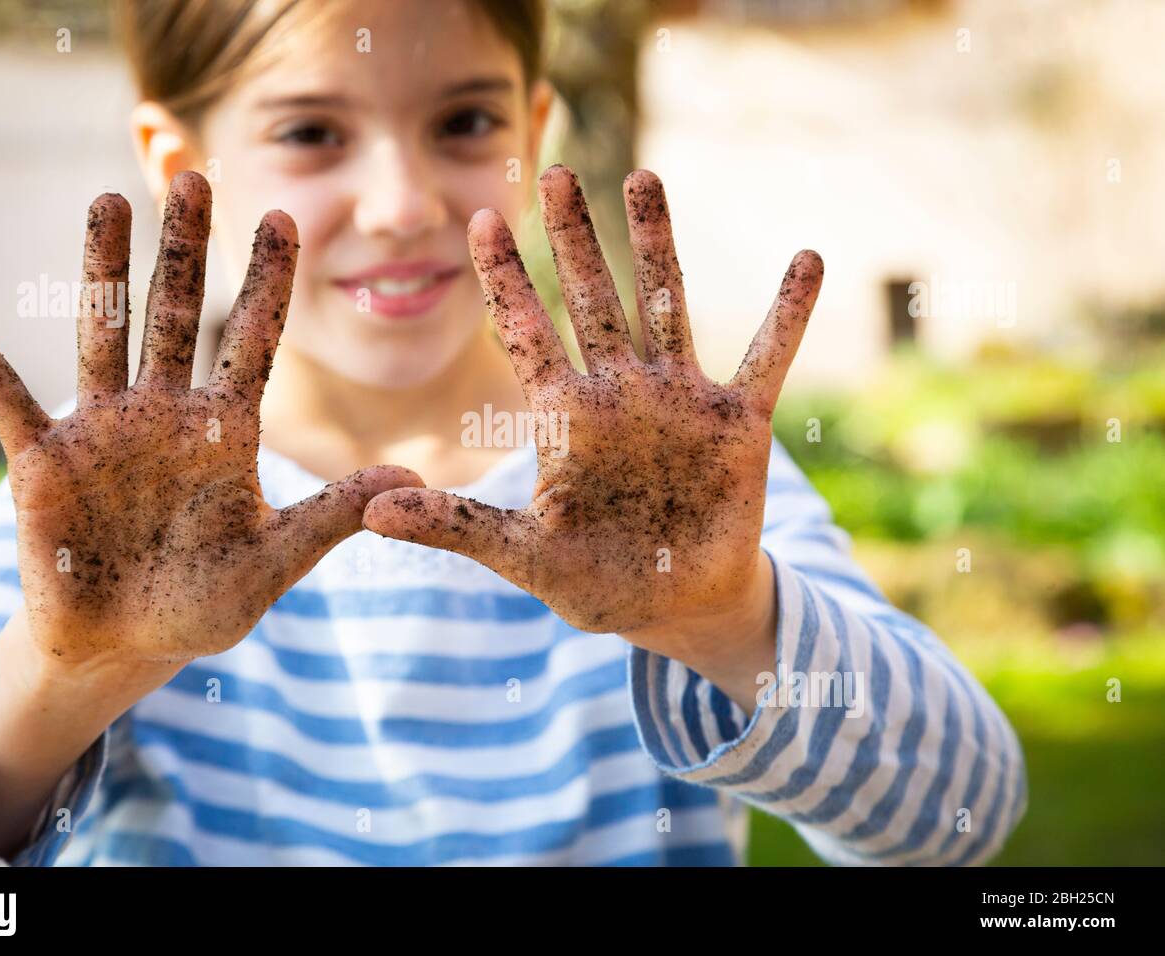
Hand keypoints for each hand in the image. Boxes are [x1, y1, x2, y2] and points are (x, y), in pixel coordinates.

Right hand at [0, 171, 420, 669]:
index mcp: (224, 432)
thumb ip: (328, 518)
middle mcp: (164, 414)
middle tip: (194, 178)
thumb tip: (407, 478)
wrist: (124, 646)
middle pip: (177, 315)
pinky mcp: (42, 460)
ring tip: (107, 201)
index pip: (253, 343)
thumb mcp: (272, 563)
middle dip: (185, 250)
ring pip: (104, 332)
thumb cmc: (201, 604)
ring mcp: (102, 430)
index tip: (285, 219)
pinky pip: (5, 397)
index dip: (267, 284)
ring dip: (102, 269)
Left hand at [363, 165, 820, 667]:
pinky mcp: (738, 421)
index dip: (504, 279)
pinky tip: (806, 261)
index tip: (480, 219)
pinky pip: (766, 357)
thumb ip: (457, 527)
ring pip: (665, 304)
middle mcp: (619, 392)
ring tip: (642, 178)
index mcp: (566, 418)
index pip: (527, 334)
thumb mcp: (521, 557)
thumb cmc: (595, 579)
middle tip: (554, 172)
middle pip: (591, 299)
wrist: (675, 604)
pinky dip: (786, 315)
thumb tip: (373, 512)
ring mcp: (679, 400)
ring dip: (655, 244)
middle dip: (572, 239)